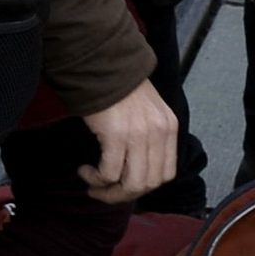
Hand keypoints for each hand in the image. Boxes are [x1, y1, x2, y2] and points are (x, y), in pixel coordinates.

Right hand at [78, 79, 178, 203]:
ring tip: (93, 185)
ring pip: (131, 184)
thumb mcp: (146, 110)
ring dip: (110, 192)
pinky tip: (85, 171)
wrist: (100, 60)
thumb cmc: (118, 85)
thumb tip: (135, 169)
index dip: (144, 186)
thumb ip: (149, 136)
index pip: (165, 174)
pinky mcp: (116, 134)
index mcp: (168, 126)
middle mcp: (158, 132)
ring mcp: (139, 134)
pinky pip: (109, 173)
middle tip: (104, 192)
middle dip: (124, 195)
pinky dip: (96, 179)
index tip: (123, 186)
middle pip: (148, 183)